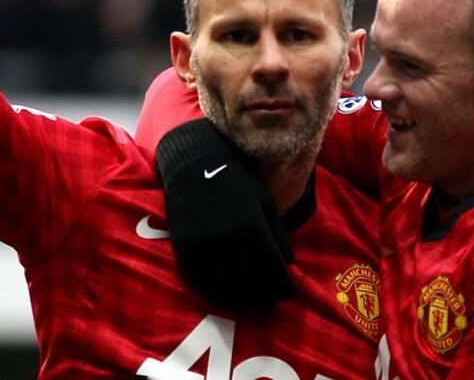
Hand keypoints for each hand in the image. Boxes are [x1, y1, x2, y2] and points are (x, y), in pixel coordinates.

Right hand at [156, 119, 294, 310]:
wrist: (194, 167)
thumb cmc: (235, 183)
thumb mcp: (264, 201)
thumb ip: (277, 233)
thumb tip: (289, 265)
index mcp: (251, 223)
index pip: (273, 267)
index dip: (283, 285)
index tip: (288, 292)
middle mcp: (227, 238)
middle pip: (252, 282)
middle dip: (266, 297)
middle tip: (272, 304)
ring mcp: (203, 246)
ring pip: (226, 288)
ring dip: (243, 303)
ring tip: (253, 306)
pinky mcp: (184, 250)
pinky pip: (202, 283)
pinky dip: (218, 297)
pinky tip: (229, 299)